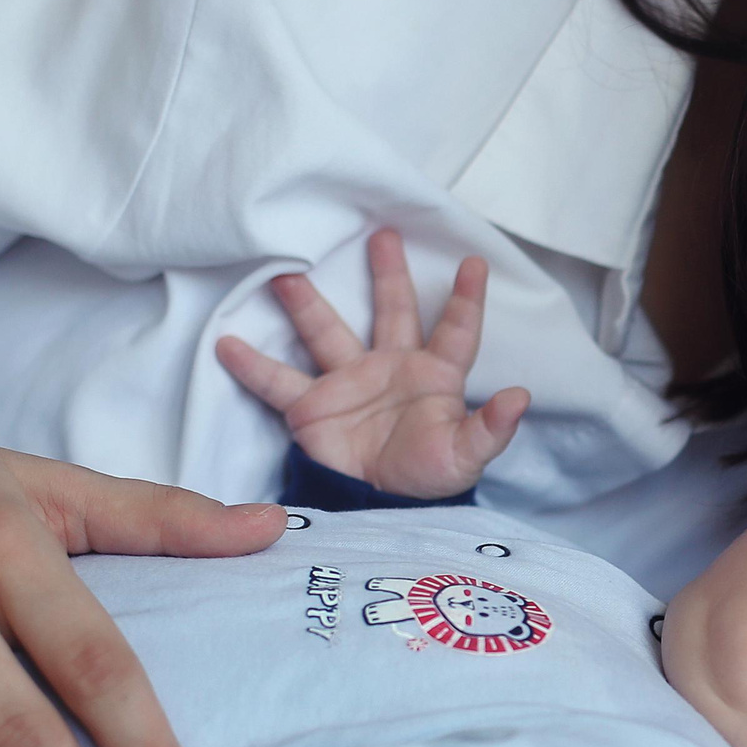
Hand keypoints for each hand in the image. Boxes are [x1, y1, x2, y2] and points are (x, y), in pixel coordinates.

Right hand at [215, 232, 528, 500]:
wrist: (382, 512)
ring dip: (305, 303)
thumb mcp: (466, 457)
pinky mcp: (312, 408)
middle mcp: (392, 368)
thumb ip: (491, 428)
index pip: (455, 330)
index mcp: (435, 376)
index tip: (474, 262)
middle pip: (392, 310)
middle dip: (389, 273)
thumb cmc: (431, 479)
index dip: (466, 299)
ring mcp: (349, 383)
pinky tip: (226, 342)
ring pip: (326, 332)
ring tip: (284, 272)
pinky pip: (277, 383)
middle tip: (383, 233)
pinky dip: (252, 366)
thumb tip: (520, 397)